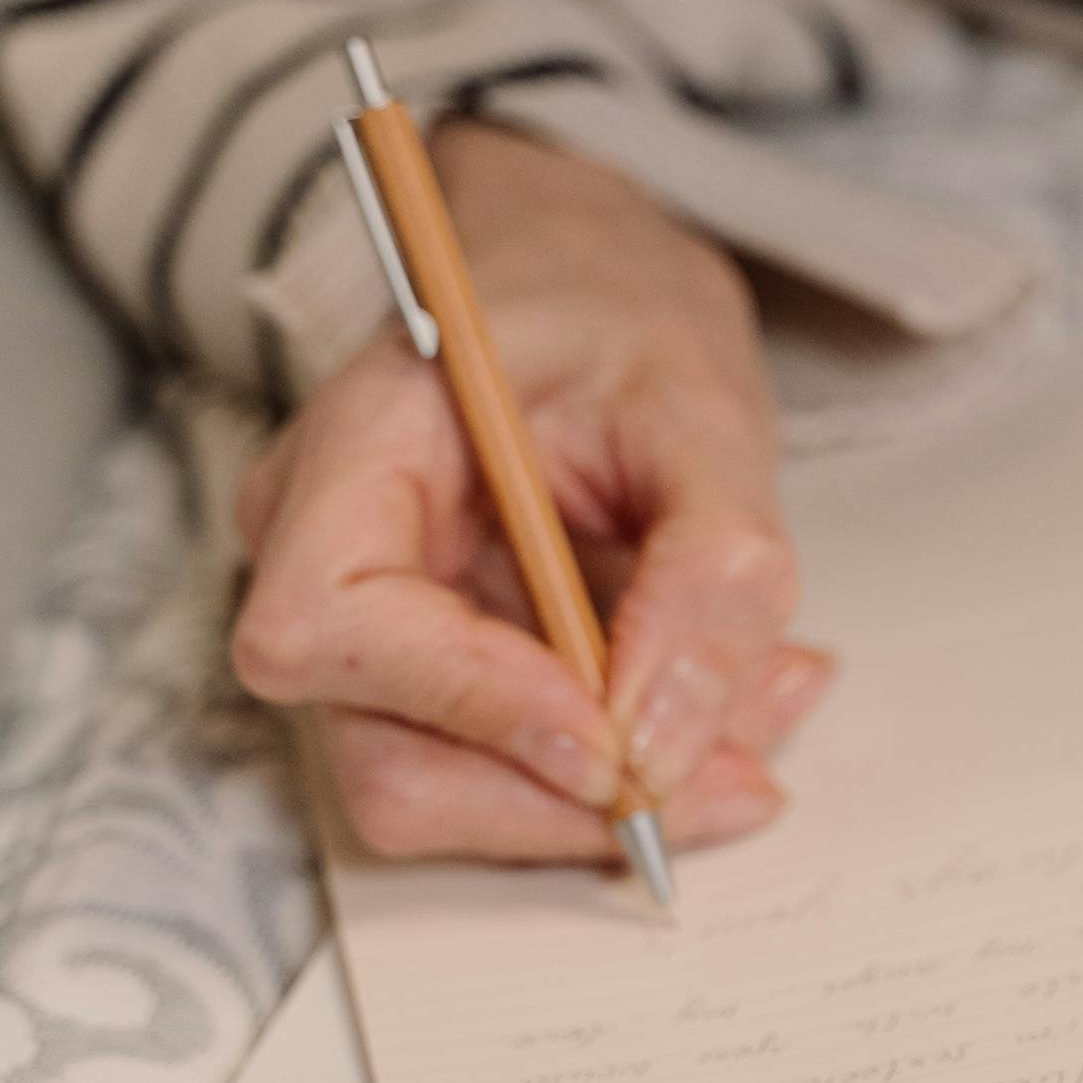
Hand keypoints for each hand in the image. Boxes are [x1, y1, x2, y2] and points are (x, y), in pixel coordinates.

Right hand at [233, 120, 830, 862]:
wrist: (585, 282)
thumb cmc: (615, 308)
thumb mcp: (704, 404)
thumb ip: (709, 568)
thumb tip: (663, 745)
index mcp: (354, 448)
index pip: (325, 627)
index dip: (469, 703)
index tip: (614, 735)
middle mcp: (322, 557)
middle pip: (387, 764)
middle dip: (570, 799)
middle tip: (742, 766)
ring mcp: (368, 632)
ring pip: (454, 797)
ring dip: (617, 796)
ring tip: (761, 705)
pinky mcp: (432, 680)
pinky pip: (511, 776)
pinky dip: (631, 768)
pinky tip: (723, 700)